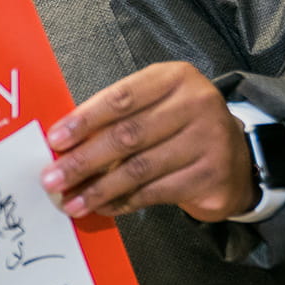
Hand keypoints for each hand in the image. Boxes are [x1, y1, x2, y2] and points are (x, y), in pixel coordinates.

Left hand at [40, 61, 255, 221]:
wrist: (233, 156)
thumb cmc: (176, 126)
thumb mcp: (151, 106)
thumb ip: (113, 118)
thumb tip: (61, 146)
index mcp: (174, 78)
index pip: (121, 98)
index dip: (84, 120)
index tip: (54, 140)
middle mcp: (197, 104)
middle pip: (127, 135)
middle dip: (83, 161)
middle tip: (51, 179)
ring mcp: (210, 141)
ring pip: (139, 169)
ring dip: (98, 189)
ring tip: (69, 201)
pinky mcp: (212, 176)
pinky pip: (154, 192)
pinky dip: (122, 202)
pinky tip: (101, 206)